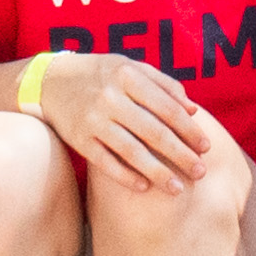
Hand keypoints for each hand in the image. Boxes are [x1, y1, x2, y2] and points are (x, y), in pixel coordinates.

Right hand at [38, 52, 235, 192]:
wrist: (50, 81)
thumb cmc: (100, 74)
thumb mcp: (130, 67)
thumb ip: (163, 84)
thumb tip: (192, 110)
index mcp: (127, 75)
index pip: (167, 107)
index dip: (189, 129)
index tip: (206, 147)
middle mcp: (110, 97)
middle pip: (154, 132)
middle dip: (181, 155)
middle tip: (201, 172)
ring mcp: (93, 120)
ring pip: (132, 151)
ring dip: (158, 173)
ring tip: (178, 189)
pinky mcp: (78, 139)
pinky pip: (105, 162)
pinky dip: (125, 176)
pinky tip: (144, 187)